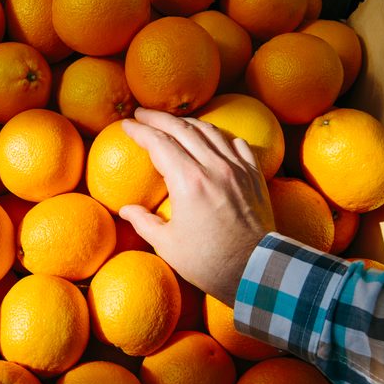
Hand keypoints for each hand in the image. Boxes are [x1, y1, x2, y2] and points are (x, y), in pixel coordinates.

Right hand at [119, 108, 274, 305]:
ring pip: (210, 131)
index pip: (159, 143)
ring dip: (188, 122)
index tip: (127, 125)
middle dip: (158, 117)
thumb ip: (144, 222)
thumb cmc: (209, 261)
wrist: (257, 269)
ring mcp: (237, 168)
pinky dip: (220, 136)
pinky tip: (213, 138)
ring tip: (173, 122)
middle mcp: (213, 167)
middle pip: (182, 129)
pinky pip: (237, 144)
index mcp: (188, 182)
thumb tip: (126, 210)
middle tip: (142, 113)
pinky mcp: (254, 175)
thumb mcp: (168, 245)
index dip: (140, 131)